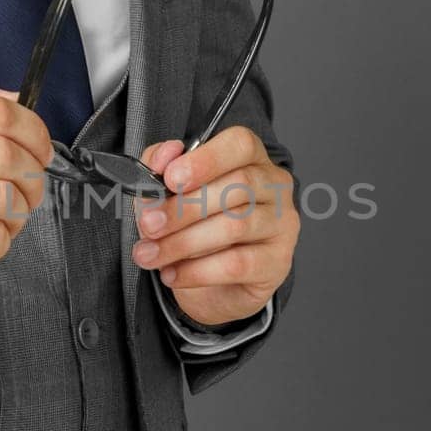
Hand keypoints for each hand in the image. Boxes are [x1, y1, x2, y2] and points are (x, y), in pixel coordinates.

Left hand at [131, 126, 298, 327]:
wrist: (214, 286)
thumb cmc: (195, 227)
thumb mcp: (169, 194)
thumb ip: (159, 168)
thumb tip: (164, 157)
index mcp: (250, 158)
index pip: (240, 144)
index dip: (205, 159)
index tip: (171, 179)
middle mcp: (274, 186)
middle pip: (238, 186)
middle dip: (184, 208)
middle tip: (148, 225)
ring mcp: (281, 225)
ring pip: (236, 225)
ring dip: (183, 242)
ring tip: (150, 254)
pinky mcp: (277, 262)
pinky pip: (237, 264)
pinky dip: (197, 271)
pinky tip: (172, 274)